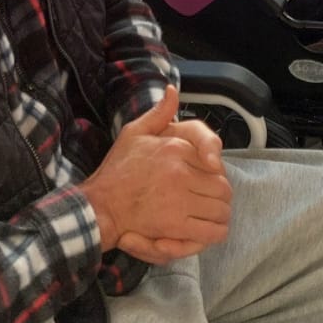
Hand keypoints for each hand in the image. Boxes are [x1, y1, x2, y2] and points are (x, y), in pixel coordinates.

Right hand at [82, 85, 231, 264]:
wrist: (100, 205)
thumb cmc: (116, 170)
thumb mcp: (134, 132)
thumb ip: (159, 113)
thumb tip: (172, 90)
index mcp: (174, 147)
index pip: (215, 158)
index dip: (217, 170)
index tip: (210, 176)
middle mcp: (180, 171)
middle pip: (223, 186)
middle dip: (221, 194)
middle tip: (213, 199)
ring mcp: (179, 199)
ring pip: (221, 209)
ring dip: (220, 213)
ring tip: (211, 214)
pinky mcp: (175, 225)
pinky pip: (210, 231)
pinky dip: (213, 232)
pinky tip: (206, 230)